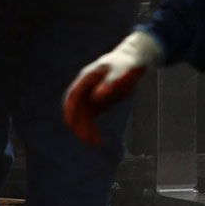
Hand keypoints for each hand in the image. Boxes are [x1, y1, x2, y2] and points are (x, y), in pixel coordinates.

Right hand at [64, 30, 162, 146]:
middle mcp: (84, 89)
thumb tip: (97, 97)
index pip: (74, 94)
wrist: (134, 62)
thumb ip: (110, 82)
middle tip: (87, 139)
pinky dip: (91, 130)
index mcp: (87, 77)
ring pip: (81, 117)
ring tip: (95, 143)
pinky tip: (96, 140)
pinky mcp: (95, 105)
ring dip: (85, 130)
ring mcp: (88, 97)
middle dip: (79, 124)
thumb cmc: (126, 64)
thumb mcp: (122, 70)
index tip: (71, 122)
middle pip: (76, 109)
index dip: (70, 108)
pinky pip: (89, 120)